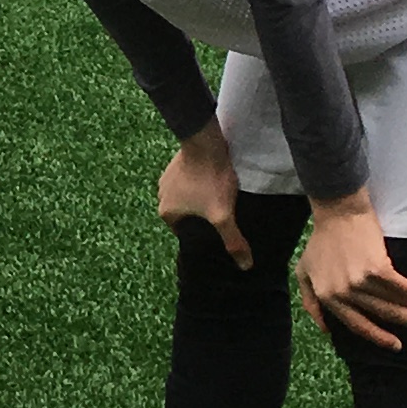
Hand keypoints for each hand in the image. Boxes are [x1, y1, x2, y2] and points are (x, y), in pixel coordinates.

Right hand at [156, 124, 245, 264]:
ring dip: (201, 197)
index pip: (184, 233)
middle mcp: (161, 195)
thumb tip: (245, 266)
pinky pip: (190, 180)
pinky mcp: (177, 162)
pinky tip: (215, 180)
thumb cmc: (210, 180)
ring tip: (220, 196)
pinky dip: (200, 182)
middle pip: (187, 214)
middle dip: (202, 215)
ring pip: (188, 196)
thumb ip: (233, 241)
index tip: (218, 229)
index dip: (202, 233)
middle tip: (222, 213)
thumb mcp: (223, 215)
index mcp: (166, 213)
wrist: (205, 140)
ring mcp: (167, 177)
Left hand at [297, 191, 406, 349]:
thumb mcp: (304, 273)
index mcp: (327, 297)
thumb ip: (310, 302)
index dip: (378, 337)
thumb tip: (325, 329)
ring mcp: (360, 281)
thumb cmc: (321, 240)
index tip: (395, 345)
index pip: (356, 325)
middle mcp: (343, 293)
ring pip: (394, 302)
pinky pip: (402, 286)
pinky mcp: (376, 267)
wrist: (337, 211)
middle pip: (382, 314)